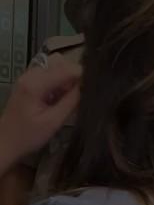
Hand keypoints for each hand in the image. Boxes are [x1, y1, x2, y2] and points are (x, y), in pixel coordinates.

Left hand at [0, 54, 80, 169]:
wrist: (5, 142)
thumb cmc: (28, 136)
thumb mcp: (54, 121)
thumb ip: (72, 101)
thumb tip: (88, 86)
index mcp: (35, 84)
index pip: (68, 69)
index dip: (84, 76)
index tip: (93, 89)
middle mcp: (30, 74)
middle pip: (62, 62)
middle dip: (74, 76)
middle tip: (78, 96)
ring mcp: (28, 76)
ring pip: (57, 65)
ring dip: (67, 78)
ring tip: (68, 97)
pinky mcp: (30, 81)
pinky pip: (50, 73)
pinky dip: (59, 82)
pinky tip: (59, 97)